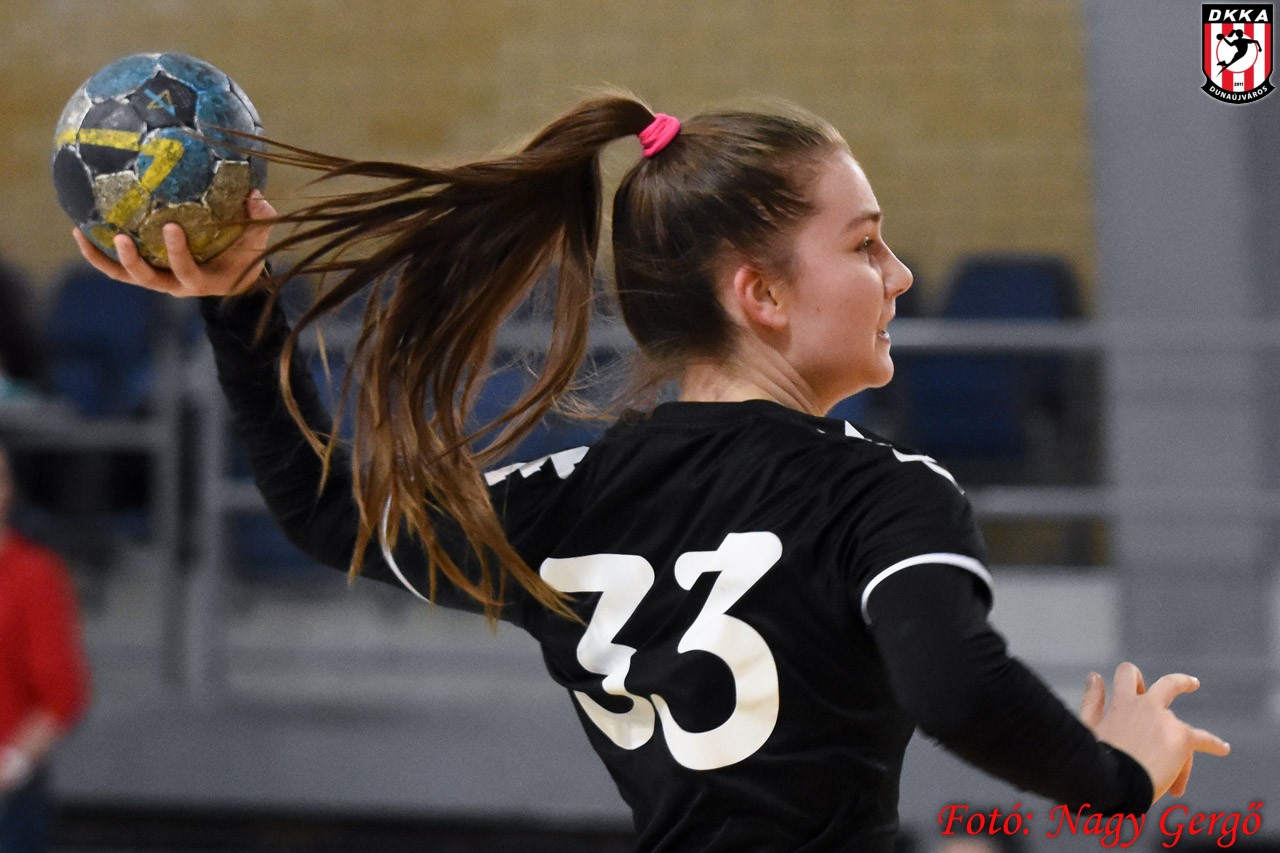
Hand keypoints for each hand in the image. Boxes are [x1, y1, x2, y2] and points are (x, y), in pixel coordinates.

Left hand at [71, 189, 276, 297]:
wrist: (234, 276)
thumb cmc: (246, 256)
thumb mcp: (258, 241)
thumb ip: (260, 220)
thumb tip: (256, 194)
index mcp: (203, 282)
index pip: (188, 272)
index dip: (178, 253)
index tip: (171, 227)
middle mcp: (176, 286)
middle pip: (150, 280)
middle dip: (135, 262)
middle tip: (123, 238)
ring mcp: (158, 281)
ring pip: (127, 276)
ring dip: (105, 258)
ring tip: (83, 233)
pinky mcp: (145, 273)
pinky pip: (116, 268)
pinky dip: (97, 253)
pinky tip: (80, 230)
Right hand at [1079, 663, 1229, 802]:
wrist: (1114, 781)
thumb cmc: (1094, 758)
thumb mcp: (1090, 725)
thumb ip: (1093, 700)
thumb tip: (1094, 676)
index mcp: (1122, 701)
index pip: (1128, 675)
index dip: (1131, 678)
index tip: (1135, 684)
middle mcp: (1147, 705)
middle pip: (1168, 685)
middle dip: (1180, 683)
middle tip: (1192, 684)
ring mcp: (1166, 720)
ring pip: (1181, 724)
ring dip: (1182, 739)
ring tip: (1185, 764)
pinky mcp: (1182, 738)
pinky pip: (1203, 739)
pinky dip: (1214, 744)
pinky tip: (1224, 748)